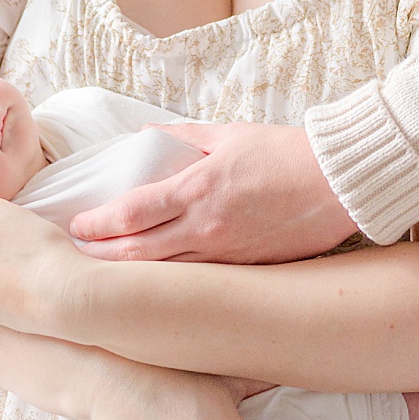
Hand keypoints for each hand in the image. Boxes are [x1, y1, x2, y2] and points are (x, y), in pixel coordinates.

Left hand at [67, 123, 359, 262]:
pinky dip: (173, 284)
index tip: (75, 226)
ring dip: (131, 276)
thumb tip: (145, 133)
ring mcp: (230, 254)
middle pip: (139, 254)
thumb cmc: (286, 151)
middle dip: (102, 258)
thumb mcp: (227, 134)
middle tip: (75, 258)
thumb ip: (182, 134)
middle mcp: (208, 227)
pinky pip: (203, 281)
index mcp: (197, 189)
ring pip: (168, 275)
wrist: (343, 181)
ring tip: (103, 276)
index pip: (131, 213)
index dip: (97, 224)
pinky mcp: (251, 270)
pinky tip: (156, 285)